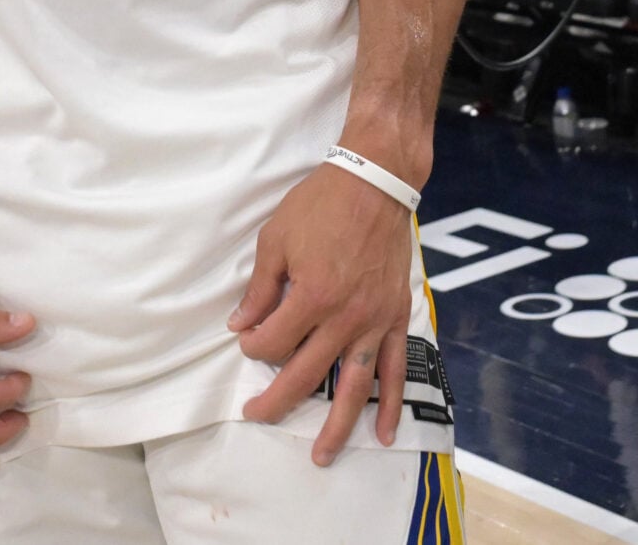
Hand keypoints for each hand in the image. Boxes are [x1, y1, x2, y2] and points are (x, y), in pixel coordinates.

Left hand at [230, 162, 417, 465]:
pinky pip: (395, 369)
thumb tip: (241, 326)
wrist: (375, 182)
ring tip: (321, 455)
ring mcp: (374, 322)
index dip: (253, 348)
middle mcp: (344, 318)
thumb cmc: (321, 205)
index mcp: (311, 297)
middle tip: (257, 415)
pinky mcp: (396, 318)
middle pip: (305, 374)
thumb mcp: (275, 238)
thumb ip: (260, 289)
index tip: (246, 341)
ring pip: (353, 386)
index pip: (273, 342)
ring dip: (336, 424)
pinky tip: (383, 433)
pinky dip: (389, 403)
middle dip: (276, 400)